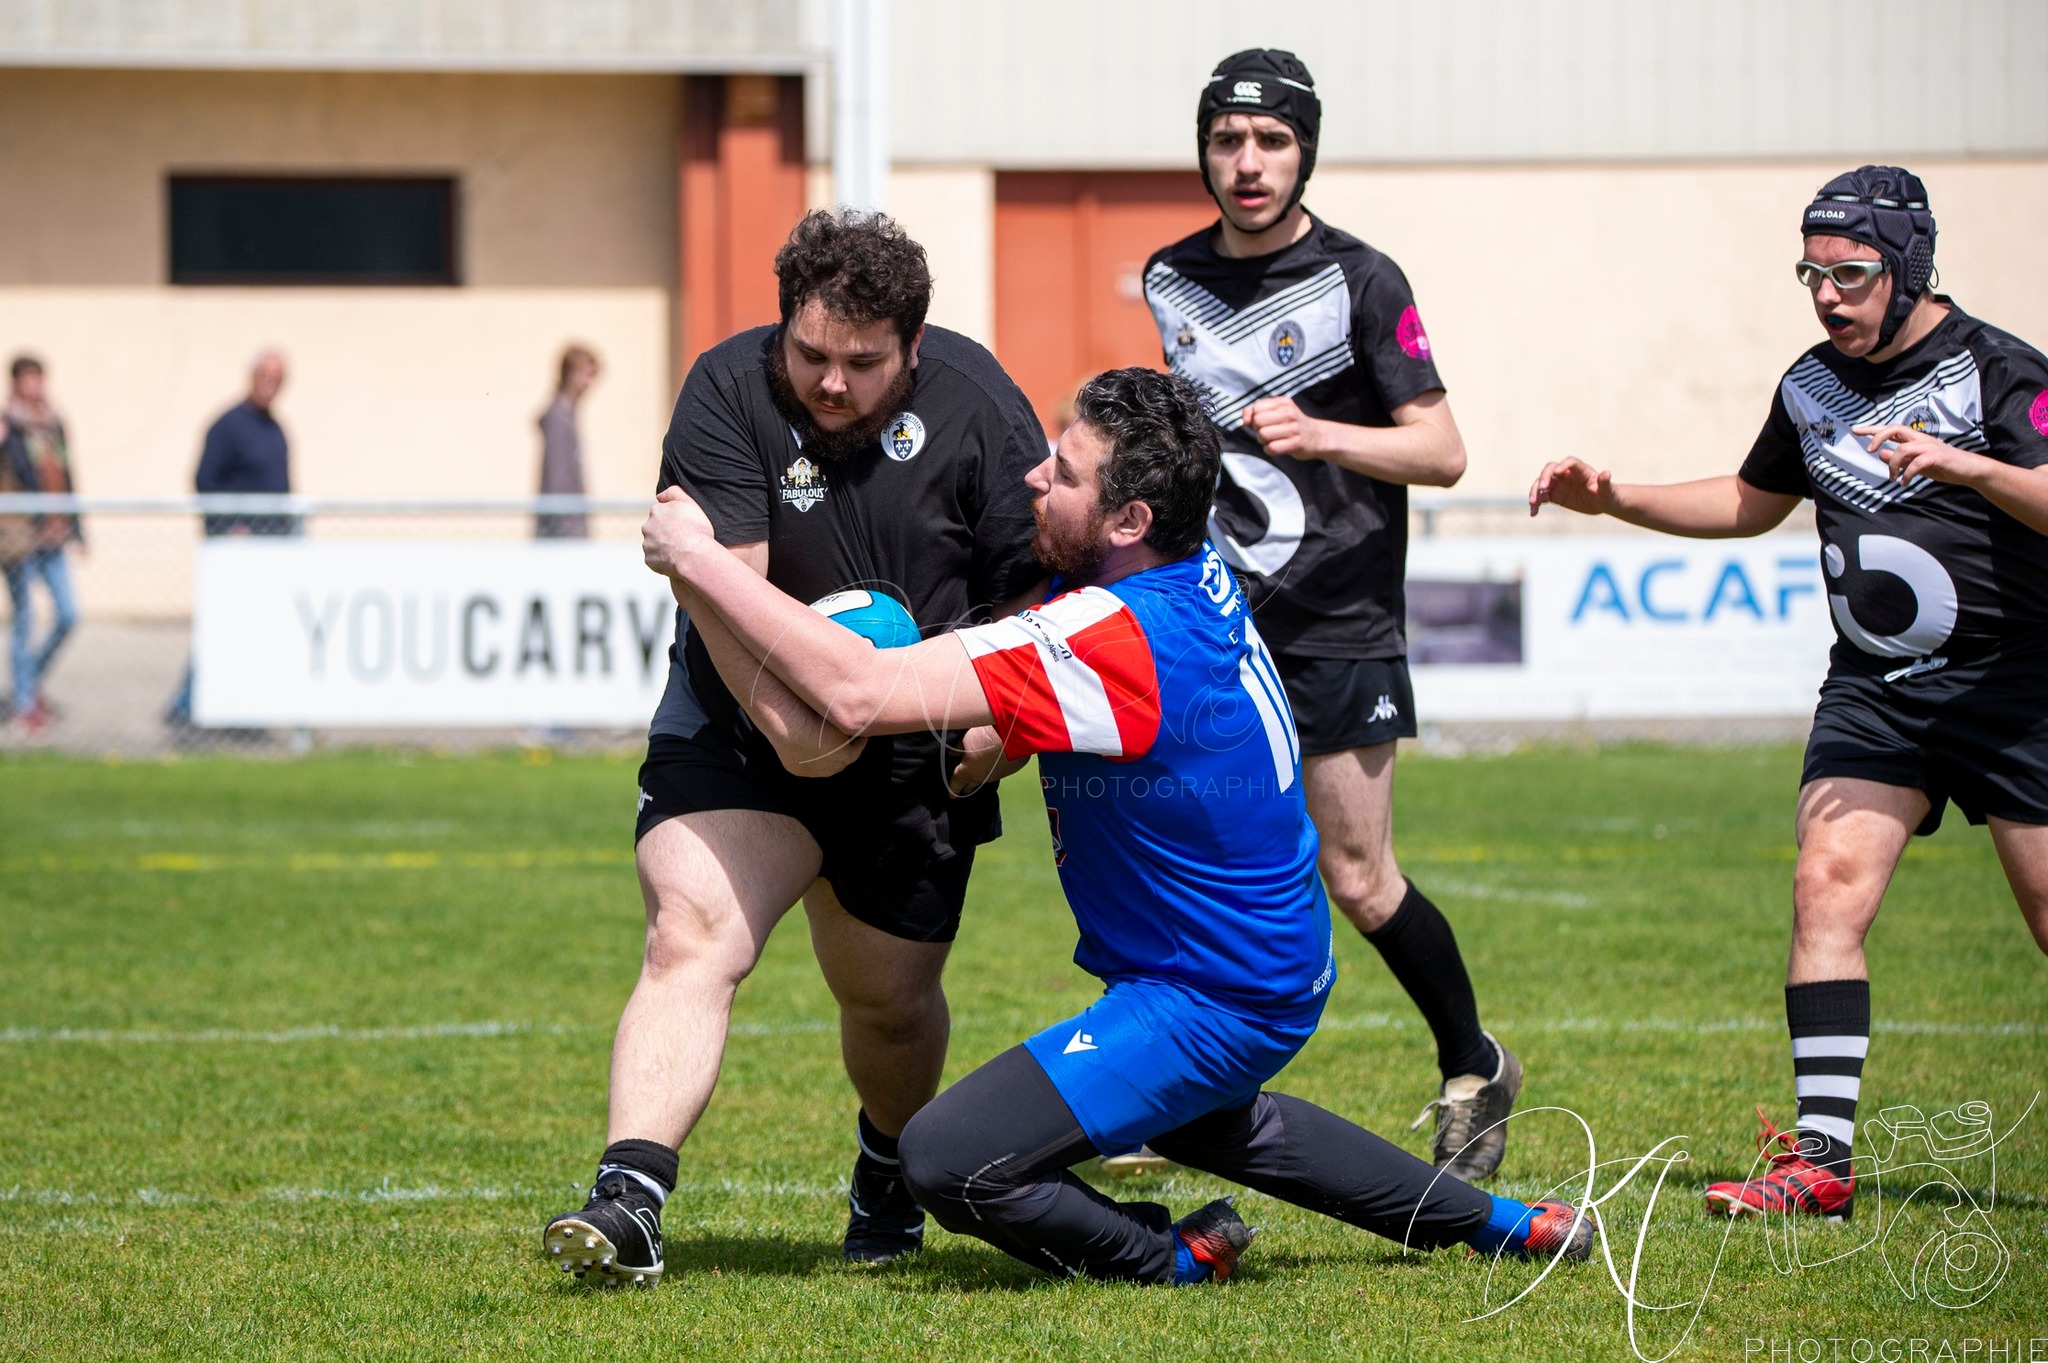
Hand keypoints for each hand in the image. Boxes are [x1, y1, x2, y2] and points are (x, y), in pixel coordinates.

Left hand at [642, 484, 716, 577]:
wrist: (694, 556)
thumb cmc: (695, 529)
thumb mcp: (689, 502)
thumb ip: (673, 492)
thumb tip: (660, 496)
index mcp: (656, 511)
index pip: (661, 513)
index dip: (673, 520)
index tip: (683, 526)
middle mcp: (647, 526)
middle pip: (655, 528)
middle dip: (665, 532)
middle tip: (682, 538)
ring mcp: (647, 544)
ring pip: (654, 544)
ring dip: (664, 546)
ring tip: (681, 550)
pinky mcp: (649, 560)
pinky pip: (655, 559)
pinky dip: (663, 560)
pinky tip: (676, 559)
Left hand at [949, 724, 1022, 795]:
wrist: (1014, 734)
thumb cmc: (986, 735)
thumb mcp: (967, 738)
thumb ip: (958, 748)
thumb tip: (952, 754)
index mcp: (968, 771)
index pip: (956, 784)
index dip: (952, 790)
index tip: (951, 796)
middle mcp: (982, 777)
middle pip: (971, 785)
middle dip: (966, 786)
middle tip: (963, 788)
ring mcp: (997, 775)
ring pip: (985, 779)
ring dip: (980, 777)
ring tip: (977, 775)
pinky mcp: (1009, 770)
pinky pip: (998, 772)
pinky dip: (994, 769)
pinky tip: (994, 763)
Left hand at [1242, 397, 1328, 460]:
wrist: (1316, 436)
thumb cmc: (1290, 424)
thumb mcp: (1276, 412)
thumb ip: (1255, 412)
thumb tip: (1245, 420)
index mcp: (1282, 402)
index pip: (1256, 409)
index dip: (1253, 418)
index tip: (1262, 422)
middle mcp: (1289, 413)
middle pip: (1257, 422)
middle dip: (1258, 430)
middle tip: (1269, 432)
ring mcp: (1293, 428)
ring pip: (1263, 435)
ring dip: (1263, 441)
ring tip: (1273, 439)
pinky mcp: (1296, 443)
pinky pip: (1271, 448)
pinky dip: (1270, 449)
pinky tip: (1278, 446)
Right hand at [1528, 458, 1617, 516]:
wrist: (1602, 503)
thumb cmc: (1608, 495)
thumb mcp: (1608, 491)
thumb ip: (1605, 483)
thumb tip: (1606, 473)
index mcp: (1581, 470)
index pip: (1570, 462)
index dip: (1563, 465)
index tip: (1557, 473)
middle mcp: (1567, 474)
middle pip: (1551, 469)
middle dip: (1544, 477)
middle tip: (1542, 489)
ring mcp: (1559, 484)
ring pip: (1542, 482)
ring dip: (1535, 491)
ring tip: (1533, 503)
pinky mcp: (1554, 495)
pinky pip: (1541, 497)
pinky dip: (1535, 504)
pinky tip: (1533, 513)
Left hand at [1854, 423, 1990, 489]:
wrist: (1969, 470)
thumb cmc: (1942, 465)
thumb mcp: (1916, 463)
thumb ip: (1899, 458)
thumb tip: (1881, 453)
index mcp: (1915, 439)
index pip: (1891, 429)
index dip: (1873, 429)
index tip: (1855, 431)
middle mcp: (1921, 439)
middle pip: (1896, 429)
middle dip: (1879, 437)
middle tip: (1869, 451)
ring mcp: (1930, 446)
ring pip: (1903, 449)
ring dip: (1893, 465)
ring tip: (1893, 478)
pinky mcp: (1938, 457)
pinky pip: (1916, 463)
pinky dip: (1907, 474)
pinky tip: (1905, 483)